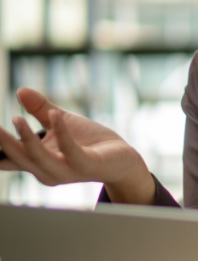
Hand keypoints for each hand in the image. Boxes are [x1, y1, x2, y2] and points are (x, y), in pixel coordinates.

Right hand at [0, 87, 154, 202]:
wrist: (122, 158)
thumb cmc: (89, 142)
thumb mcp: (60, 122)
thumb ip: (39, 109)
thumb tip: (20, 89)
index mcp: (37, 162)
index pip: (8, 158)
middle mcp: (47, 170)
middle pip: (18, 157)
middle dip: (3, 142)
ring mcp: (66, 170)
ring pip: (39, 157)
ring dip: (26, 138)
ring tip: (16, 118)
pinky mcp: (85, 165)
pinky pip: (70, 150)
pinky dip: (61, 132)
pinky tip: (55, 114)